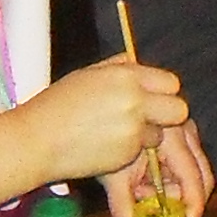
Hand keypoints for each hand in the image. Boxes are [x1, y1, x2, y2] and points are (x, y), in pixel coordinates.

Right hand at [20, 57, 191, 185]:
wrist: (37, 140)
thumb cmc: (56, 105)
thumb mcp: (87, 75)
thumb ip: (118, 67)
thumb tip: (136, 62)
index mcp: (125, 75)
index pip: (170, 83)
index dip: (163, 92)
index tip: (152, 98)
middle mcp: (134, 100)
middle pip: (179, 108)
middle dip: (167, 115)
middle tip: (148, 119)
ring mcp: (133, 129)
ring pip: (160, 134)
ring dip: (147, 135)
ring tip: (116, 133)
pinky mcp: (128, 154)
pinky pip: (141, 151)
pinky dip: (130, 150)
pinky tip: (106, 145)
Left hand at [99, 119, 214, 216]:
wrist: (98, 114)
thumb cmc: (106, 140)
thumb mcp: (115, 177)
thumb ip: (124, 209)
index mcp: (171, 137)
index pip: (193, 179)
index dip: (193, 209)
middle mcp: (186, 131)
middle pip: (202, 178)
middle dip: (188, 205)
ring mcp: (186, 131)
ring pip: (195, 172)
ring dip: (175, 193)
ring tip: (145, 194)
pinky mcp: (182, 135)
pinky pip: (186, 164)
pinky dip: (171, 182)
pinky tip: (148, 184)